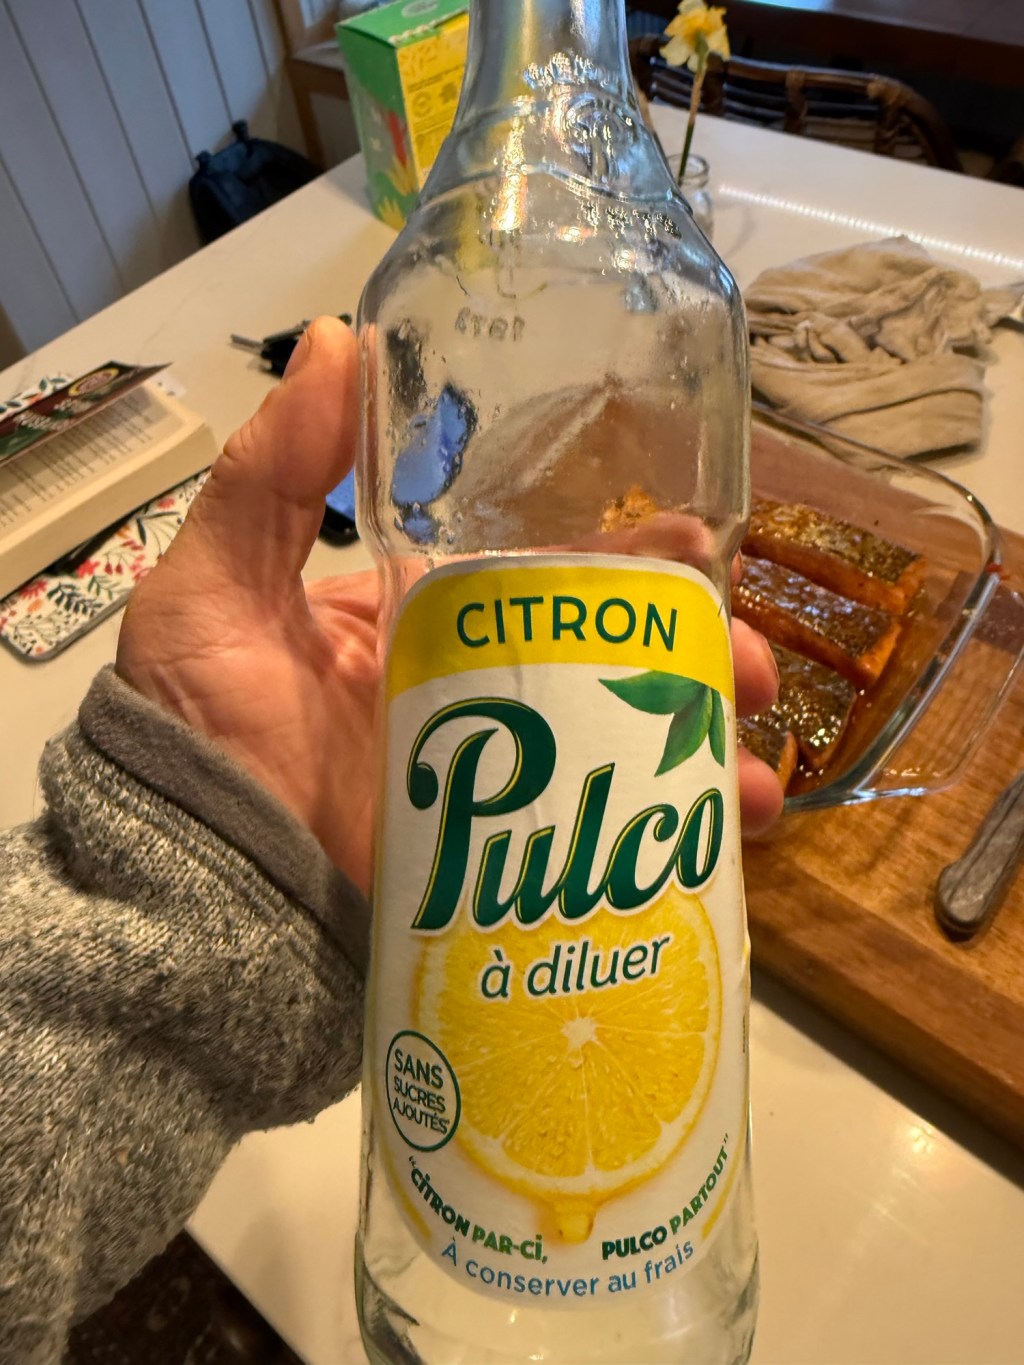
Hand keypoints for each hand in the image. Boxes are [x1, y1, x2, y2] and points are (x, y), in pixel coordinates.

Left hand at [117, 318, 781, 898]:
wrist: (193, 905)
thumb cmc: (205, 735)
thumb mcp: (217, 590)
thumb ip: (272, 475)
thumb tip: (337, 336)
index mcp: (424, 621)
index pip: (546, 575)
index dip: (630, 562)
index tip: (704, 548)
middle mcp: (475, 695)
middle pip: (611, 661)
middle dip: (695, 656)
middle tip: (754, 665)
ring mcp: (501, 787)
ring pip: (627, 750)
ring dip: (707, 746)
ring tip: (758, 760)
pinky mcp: (514, 867)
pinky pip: (612, 843)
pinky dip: (683, 836)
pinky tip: (735, 829)